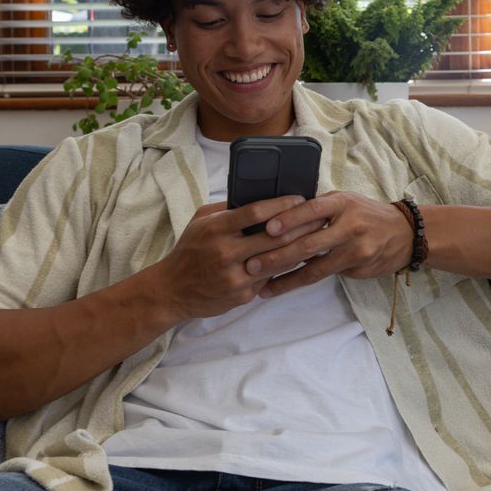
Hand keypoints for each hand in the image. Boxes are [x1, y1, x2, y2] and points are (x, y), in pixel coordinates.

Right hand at [153, 195, 323, 319]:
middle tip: (320, 217)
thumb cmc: (189, 250)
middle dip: (301, 226)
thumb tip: (257, 194)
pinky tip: (301, 258)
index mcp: (216, 229)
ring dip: (300, 248)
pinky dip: (286, 268)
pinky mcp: (242, 296)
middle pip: (273, 237)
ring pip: (278, 260)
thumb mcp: (200, 221)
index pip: (255, 212)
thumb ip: (227, 209)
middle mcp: (226, 253)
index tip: (299, 198)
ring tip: (317, 236)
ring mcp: (235, 277)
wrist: (171, 290)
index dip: (281, 204)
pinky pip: (270, 278)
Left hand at [250, 191, 413, 297]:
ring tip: (263, 286)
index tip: (267, 228)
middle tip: (252, 265)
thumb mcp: (346, 203)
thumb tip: (278, 218)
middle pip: (309, 243)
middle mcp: (350, 225)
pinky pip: (324, 275)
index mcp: (342, 203)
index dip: (289, 219)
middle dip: (278, 256)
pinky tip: (283, 286)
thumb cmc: (366, 215)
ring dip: (286, 278)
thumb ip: (319, 210)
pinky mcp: (357, 268)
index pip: (312, 210)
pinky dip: (300, 281)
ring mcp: (355, 249)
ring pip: (315, 267)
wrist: (405, 234)